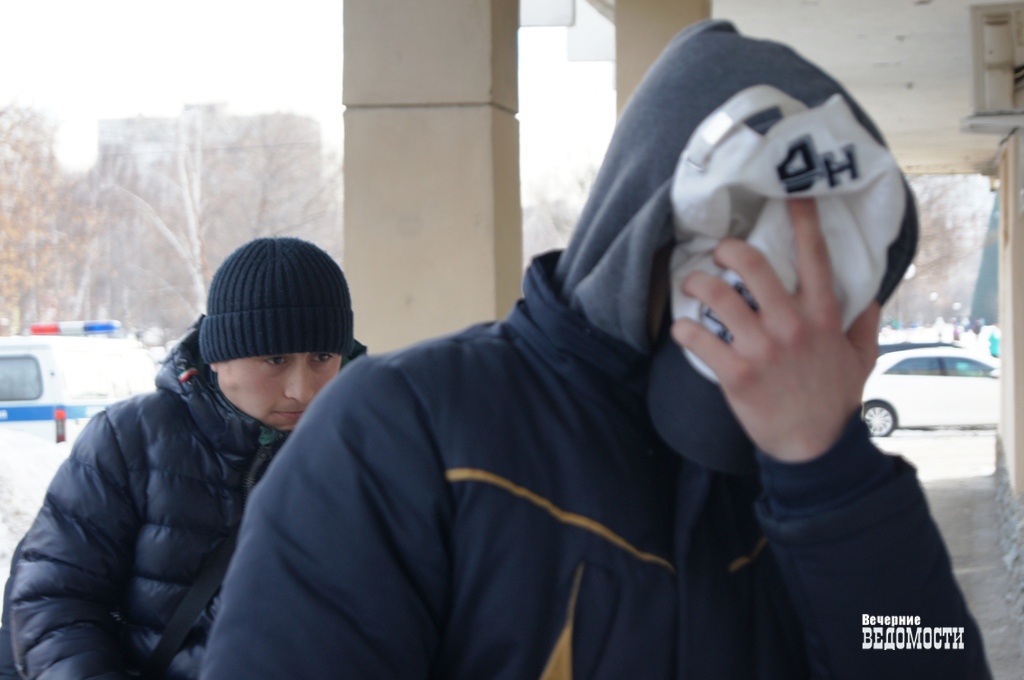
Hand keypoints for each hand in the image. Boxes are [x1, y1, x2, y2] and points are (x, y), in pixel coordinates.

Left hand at [670, 198, 879, 462]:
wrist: (814, 448)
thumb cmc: (834, 401)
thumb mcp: (861, 360)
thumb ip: (864, 326)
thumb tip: (869, 299)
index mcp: (822, 316)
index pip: (814, 256)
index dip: (802, 220)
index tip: (792, 194)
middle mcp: (792, 325)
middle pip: (754, 265)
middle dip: (729, 249)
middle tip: (718, 252)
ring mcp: (762, 348)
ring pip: (719, 296)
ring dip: (697, 283)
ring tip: (692, 285)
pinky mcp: (736, 373)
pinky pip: (699, 338)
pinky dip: (684, 329)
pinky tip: (682, 329)